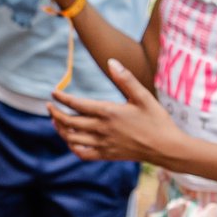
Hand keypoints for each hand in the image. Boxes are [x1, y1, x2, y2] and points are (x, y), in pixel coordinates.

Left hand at [48, 58, 183, 164]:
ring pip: (72, 138)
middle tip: (49, 106)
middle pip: (69, 122)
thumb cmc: (157, 120)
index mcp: (109, 112)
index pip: (77, 105)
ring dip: (60, 129)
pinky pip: (82, 153)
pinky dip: (72, 146)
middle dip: (55, 113)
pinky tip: (71, 140)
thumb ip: (126, 79)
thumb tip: (111, 61)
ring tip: (55, 120)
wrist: (166, 148)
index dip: (62, 98)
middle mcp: (102, 129)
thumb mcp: (143, 96)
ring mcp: (103, 144)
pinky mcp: (107, 155)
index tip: (53, 92)